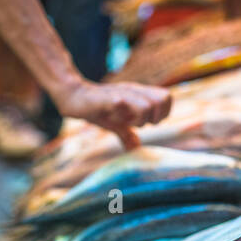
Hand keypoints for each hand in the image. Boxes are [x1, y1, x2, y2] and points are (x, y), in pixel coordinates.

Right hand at [55, 80, 171, 148]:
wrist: (74, 96)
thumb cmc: (97, 109)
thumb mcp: (115, 123)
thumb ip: (127, 134)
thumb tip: (136, 149)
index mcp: (139, 94)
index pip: (167, 97)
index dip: (162, 113)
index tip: (149, 122)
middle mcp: (134, 91)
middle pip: (162, 100)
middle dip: (154, 118)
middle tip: (138, 123)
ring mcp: (122, 93)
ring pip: (147, 106)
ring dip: (139, 119)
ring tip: (125, 121)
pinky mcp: (110, 98)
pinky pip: (125, 104)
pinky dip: (122, 116)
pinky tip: (113, 118)